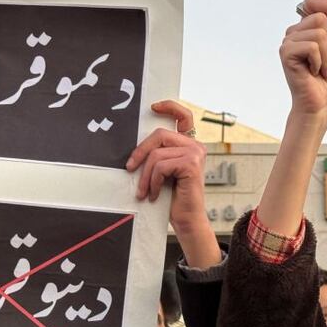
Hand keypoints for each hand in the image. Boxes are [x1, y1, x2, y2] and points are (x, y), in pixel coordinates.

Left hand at [126, 101, 207, 226]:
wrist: (186, 220)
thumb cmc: (173, 197)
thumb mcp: (163, 170)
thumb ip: (158, 154)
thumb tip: (137, 147)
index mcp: (189, 145)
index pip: (184, 116)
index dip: (170, 107)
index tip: (153, 107)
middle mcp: (196, 146)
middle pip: (159, 134)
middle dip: (140, 152)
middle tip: (130, 168)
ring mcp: (195, 154)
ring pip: (157, 154)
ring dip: (145, 175)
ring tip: (144, 191)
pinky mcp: (191, 164)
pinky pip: (161, 166)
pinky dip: (153, 182)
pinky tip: (155, 194)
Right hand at [281, 0, 326, 119]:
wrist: (321, 103)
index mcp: (306, 29)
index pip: (312, 2)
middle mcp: (295, 32)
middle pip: (320, 17)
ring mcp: (289, 42)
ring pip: (319, 34)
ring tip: (322, 70)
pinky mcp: (286, 52)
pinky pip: (312, 47)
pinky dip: (320, 62)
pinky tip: (313, 72)